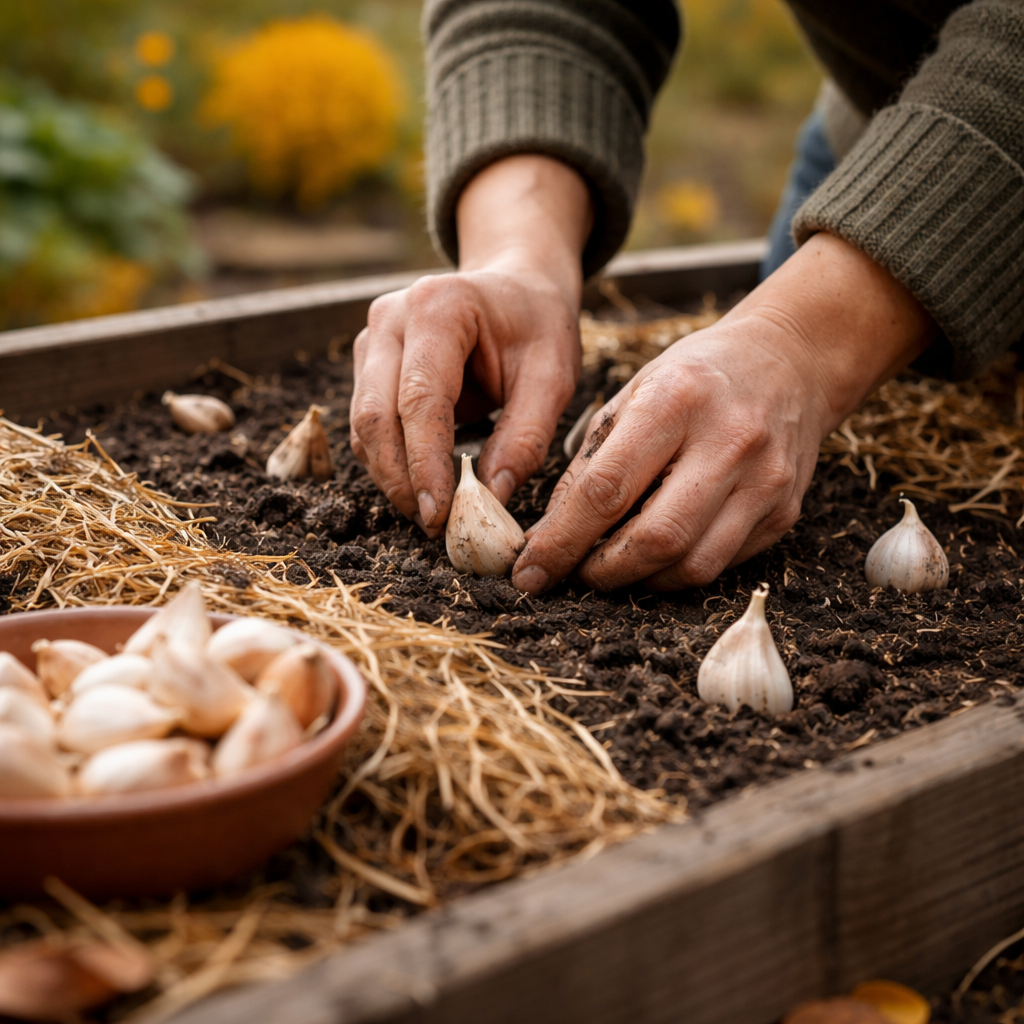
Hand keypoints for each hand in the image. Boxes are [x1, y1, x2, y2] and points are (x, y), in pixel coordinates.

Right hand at [349, 156, 591, 536]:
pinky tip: (422, 486)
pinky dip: (391, 462)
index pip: (419, 400)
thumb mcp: (553, 376)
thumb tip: (493, 497)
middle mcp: (391, 318)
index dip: (425, 464)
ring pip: (363, 425)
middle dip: (401, 480)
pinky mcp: (368, 363)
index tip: (440, 516)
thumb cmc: (537, 327)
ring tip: (432, 513)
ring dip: (392, 477)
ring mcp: (372, 339)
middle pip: (376, 416)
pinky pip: (368, 424)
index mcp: (439, 307)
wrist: (515, 290)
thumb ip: (526, 436)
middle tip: (435, 526)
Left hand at [511, 232, 936, 592]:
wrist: (790, 361)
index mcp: (676, 400)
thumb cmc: (694, 378)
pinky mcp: (784, 512)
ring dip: (638, 581)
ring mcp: (765, 481)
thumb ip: (591, 464)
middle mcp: (729, 441)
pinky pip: (721, 565)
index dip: (560, 541)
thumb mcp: (632, 395)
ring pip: (692, 565)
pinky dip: (676, 572)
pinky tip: (652, 559)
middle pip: (654, 538)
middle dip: (599, 571)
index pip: (605, 491)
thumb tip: (547, 537)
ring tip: (608, 570)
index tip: (528, 571)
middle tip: (569, 576)